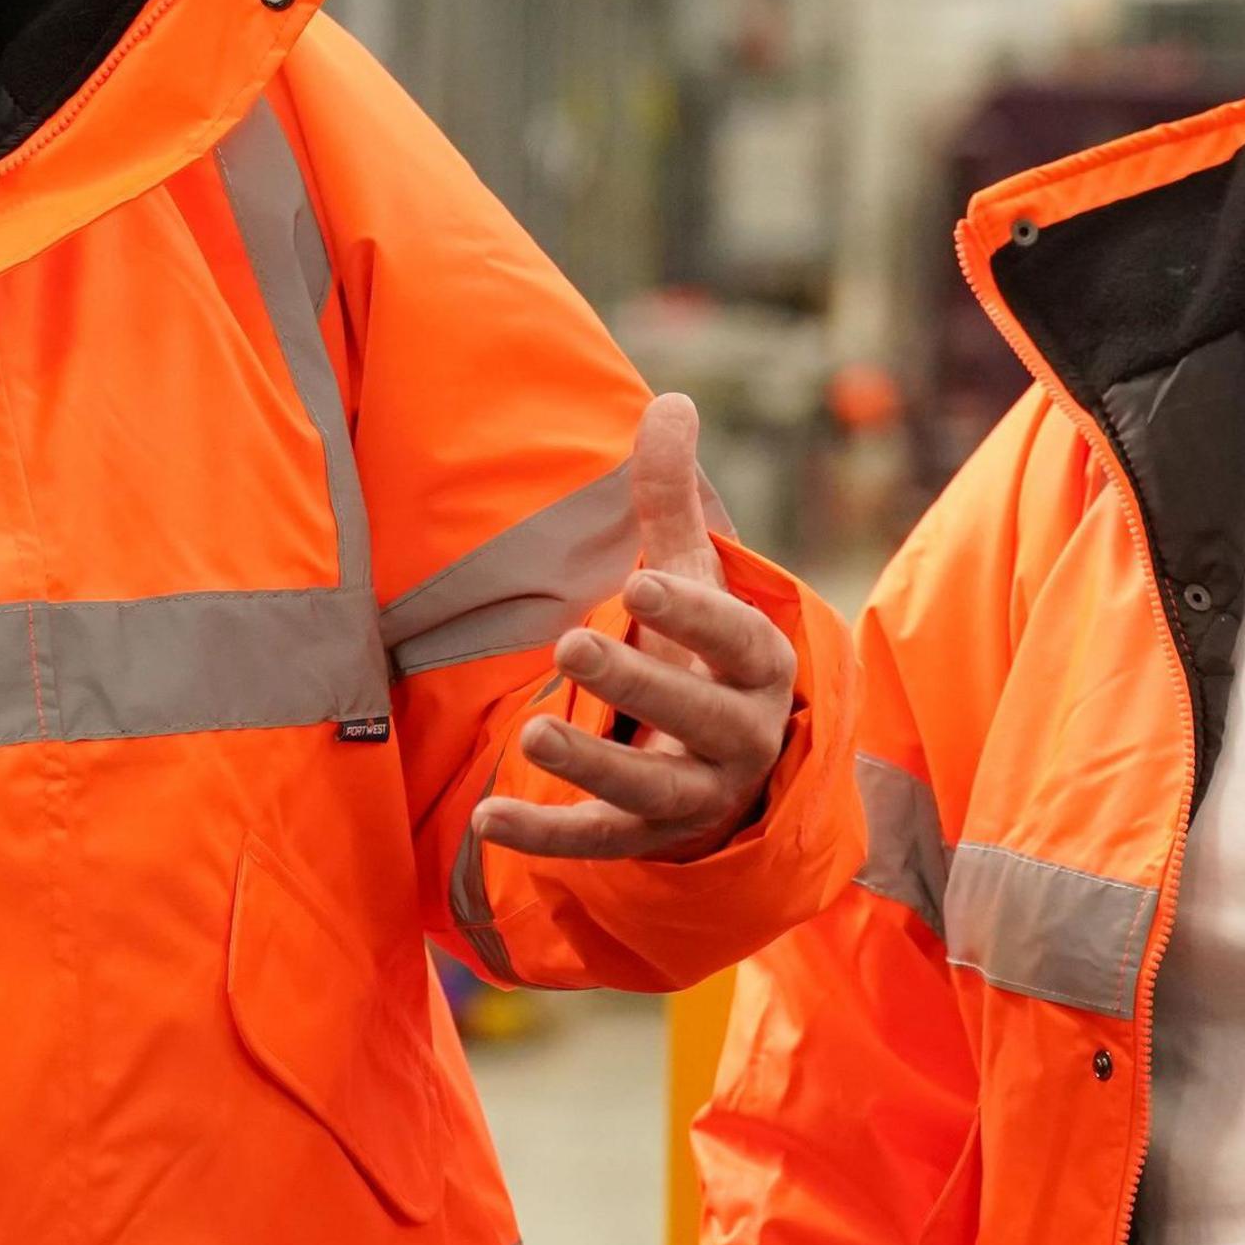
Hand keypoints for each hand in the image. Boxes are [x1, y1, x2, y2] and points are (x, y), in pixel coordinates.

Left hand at [469, 393, 796, 862]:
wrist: (738, 765)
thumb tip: (672, 400)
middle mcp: (738, 736)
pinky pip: (598, 844)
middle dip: (638, 682)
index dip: (693, 613)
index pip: (734, 639)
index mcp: (756, 665)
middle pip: (697, 714)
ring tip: (532, 734)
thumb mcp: (694, 574)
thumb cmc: (702, 649)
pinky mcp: (645, 838)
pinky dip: (546, 836)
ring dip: (593, 763)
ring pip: (652, 789)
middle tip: (571, 644)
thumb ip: (672, 497)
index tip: (642, 580)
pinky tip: (488, 818)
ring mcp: (694, 795)